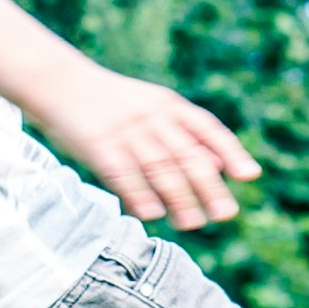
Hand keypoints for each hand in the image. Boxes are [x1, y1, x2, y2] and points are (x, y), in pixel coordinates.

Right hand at [33, 70, 260, 230]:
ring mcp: (124, 130)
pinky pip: (122, 173)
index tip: (249, 176)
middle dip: (208, 185)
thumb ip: (185, 134)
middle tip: (226, 214)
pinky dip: (138, 194)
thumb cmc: (112, 103)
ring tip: (193, 224)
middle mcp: (151, 116)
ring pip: (158, 167)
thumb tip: (221, 166)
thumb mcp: (153, 107)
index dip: (230, 152)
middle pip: (186, 153)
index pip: (207, 128)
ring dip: (178, 198)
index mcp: (168, 105)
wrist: (59, 83)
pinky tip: (152, 214)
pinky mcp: (97, 144)